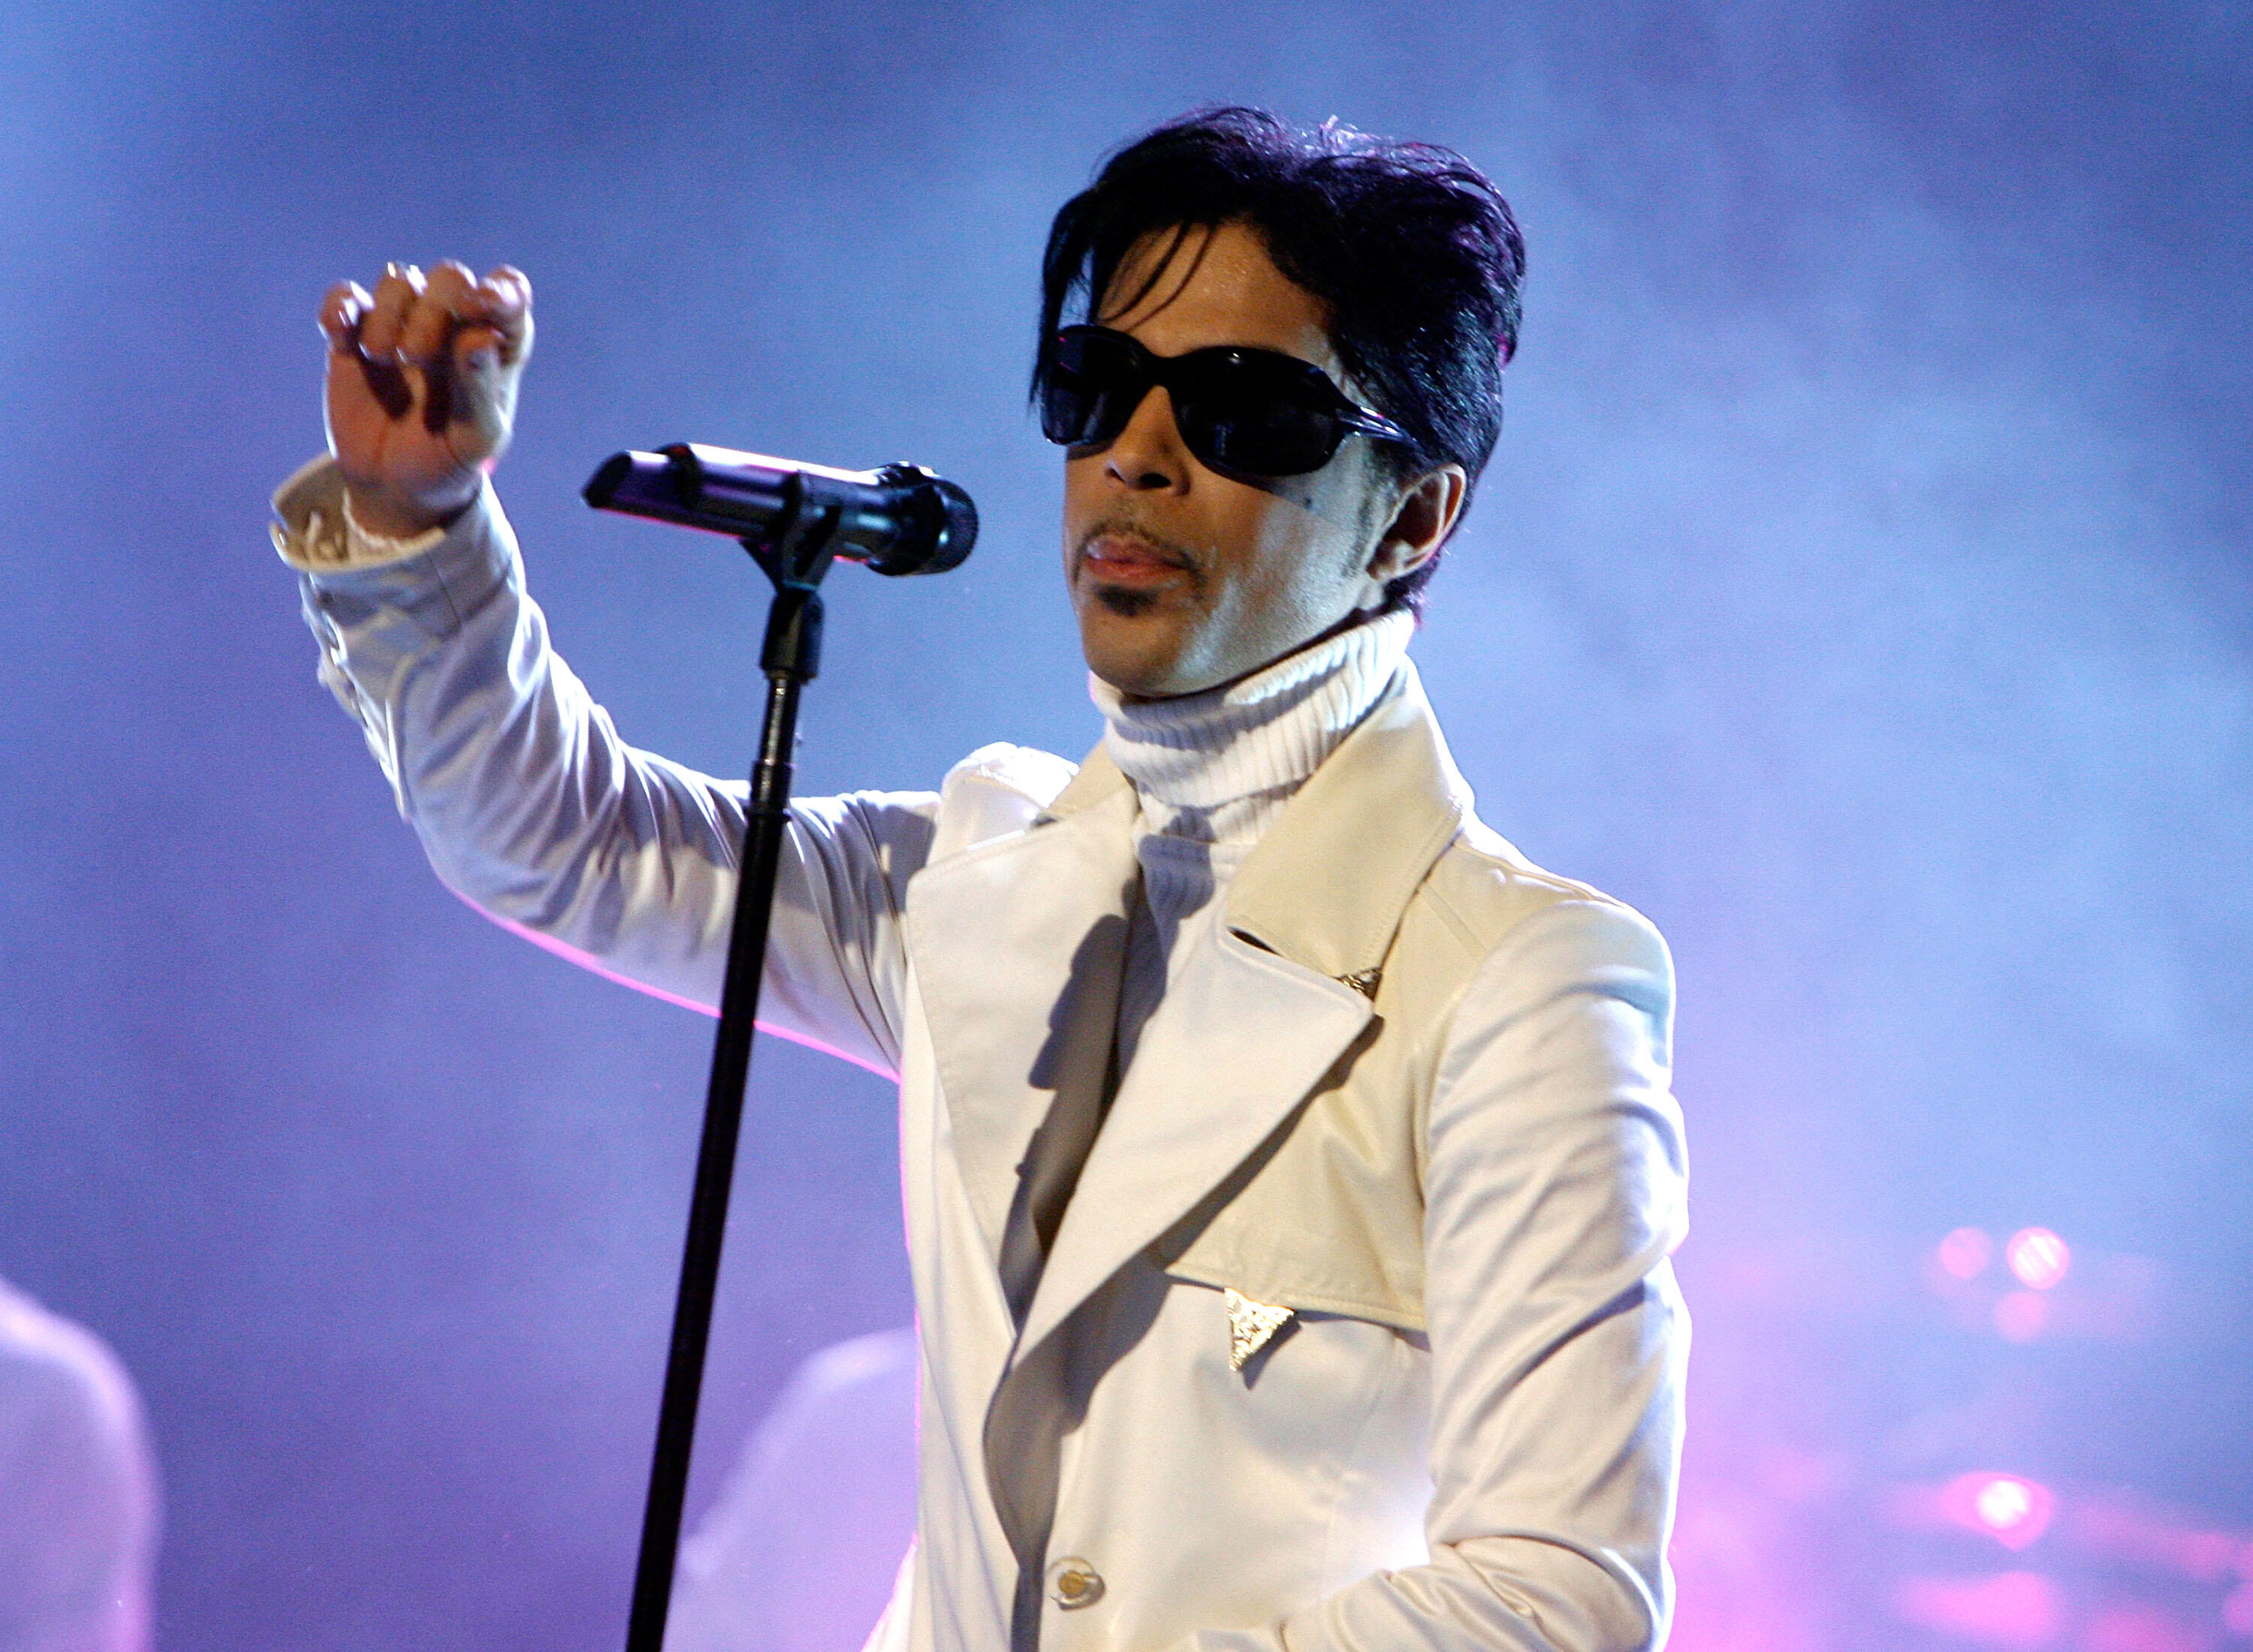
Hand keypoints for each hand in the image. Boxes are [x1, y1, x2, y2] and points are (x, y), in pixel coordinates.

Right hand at [319, 261, 533, 537]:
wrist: (395, 488)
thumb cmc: (449, 463)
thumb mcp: (475, 441)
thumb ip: (479, 389)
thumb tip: (479, 334)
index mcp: (496, 345)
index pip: (509, 293)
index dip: (498, 289)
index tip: (478, 306)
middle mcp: (454, 325)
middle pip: (450, 277)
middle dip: (434, 310)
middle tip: (417, 358)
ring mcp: (404, 325)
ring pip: (400, 279)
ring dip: (391, 314)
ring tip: (383, 359)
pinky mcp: (356, 335)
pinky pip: (346, 297)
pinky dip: (341, 305)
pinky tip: (340, 334)